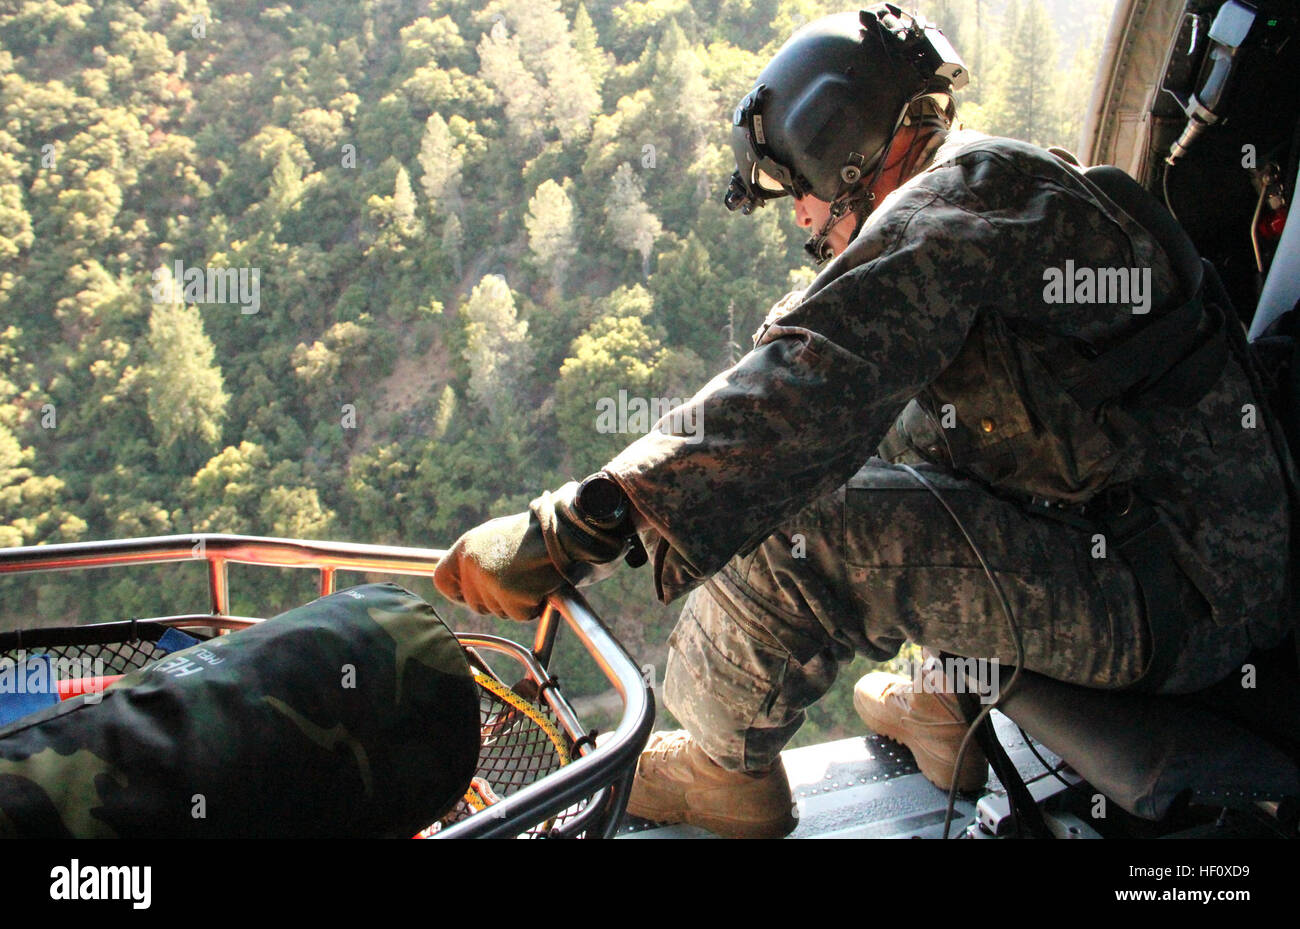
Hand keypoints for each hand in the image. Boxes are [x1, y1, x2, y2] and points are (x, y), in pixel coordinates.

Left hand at [433, 482, 630, 620]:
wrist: (562, 532)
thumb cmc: (533, 533)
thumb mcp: (495, 536)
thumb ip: (477, 557)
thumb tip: (468, 579)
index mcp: (466, 548)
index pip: (442, 579)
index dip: (455, 592)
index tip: (466, 595)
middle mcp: (473, 566)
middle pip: (474, 602)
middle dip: (494, 600)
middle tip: (516, 584)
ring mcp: (491, 583)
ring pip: (497, 610)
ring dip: (515, 602)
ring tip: (530, 577)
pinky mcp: (511, 597)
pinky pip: (518, 614)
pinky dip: (531, 606)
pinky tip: (540, 585)